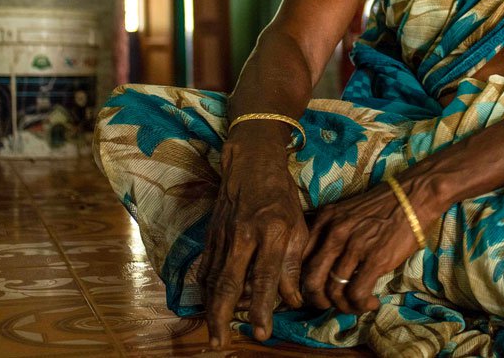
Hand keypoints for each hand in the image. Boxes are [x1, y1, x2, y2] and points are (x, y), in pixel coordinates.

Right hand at [201, 135, 308, 345]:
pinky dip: (205, 290)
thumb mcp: (298, 225)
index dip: (262, 308)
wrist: (251, 164)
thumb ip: (293, 265)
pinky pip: (206, 268)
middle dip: (222, 317)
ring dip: (211, 309)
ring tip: (213, 333)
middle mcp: (243, 236)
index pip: (265, 278)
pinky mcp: (211, 235)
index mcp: (271, 232)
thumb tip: (291, 301)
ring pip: (212, 279)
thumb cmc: (281, 195)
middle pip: (228, 284)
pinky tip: (208, 306)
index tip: (262, 333)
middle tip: (219, 343)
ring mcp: (223, 236)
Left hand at [301, 179, 425, 314]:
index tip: (316, 291)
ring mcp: (354, 246)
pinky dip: (361, 305)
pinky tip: (371, 302)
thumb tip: (320, 267)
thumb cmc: (380, 207)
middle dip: (318, 301)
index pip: (300, 260)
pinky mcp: (375, 258)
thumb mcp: (344, 212)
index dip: (304, 283)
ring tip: (356, 304)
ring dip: (344, 306)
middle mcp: (334, 233)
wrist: (412, 196)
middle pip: (311, 281)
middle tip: (331, 305)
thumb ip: (328, 233)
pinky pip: (357, 293)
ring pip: (334, 291)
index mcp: (324, 220)